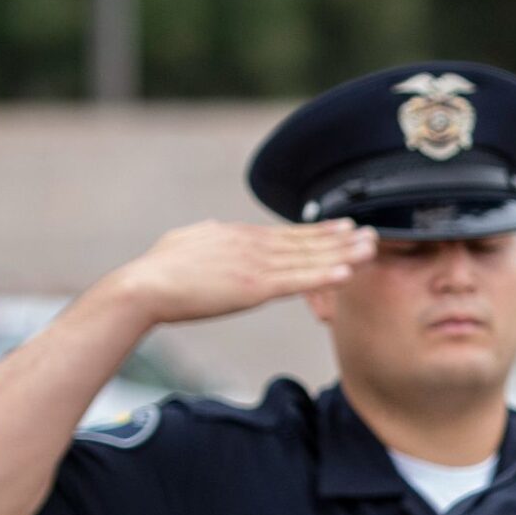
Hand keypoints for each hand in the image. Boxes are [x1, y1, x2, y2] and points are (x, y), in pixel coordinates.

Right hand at [107, 219, 376, 327]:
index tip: (345, 228)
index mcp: (238, 237)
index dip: (319, 232)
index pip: (287, 235)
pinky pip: (296, 281)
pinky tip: (346, 273)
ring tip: (370, 249)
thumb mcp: (189, 244)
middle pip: (305, 242)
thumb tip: (215, 231)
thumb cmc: (158, 272)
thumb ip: (210, 239)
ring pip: (308, 259)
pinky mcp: (253, 287)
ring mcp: (255, 264)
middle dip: (341, 240)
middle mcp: (251, 245)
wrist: (143, 287)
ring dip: (342, 255)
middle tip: (372, 234)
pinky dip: (322, 276)